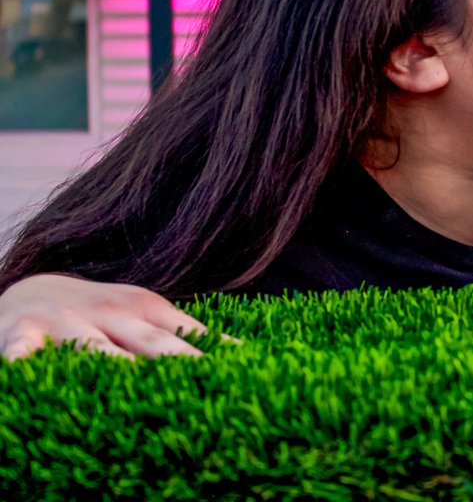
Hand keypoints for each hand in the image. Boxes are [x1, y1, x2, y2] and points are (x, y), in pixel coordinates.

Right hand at [0, 273, 236, 360]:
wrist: (31, 291)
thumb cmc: (101, 313)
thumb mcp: (143, 317)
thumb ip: (183, 335)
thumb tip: (240, 354)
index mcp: (147, 309)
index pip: (188, 333)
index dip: (216, 352)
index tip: (246, 370)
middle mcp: (112, 313)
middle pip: (152, 342)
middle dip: (181, 361)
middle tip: (207, 382)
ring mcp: (69, 321)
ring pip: (92, 348)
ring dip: (112, 365)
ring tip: (133, 386)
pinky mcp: (22, 331)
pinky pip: (23, 347)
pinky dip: (23, 357)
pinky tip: (22, 366)